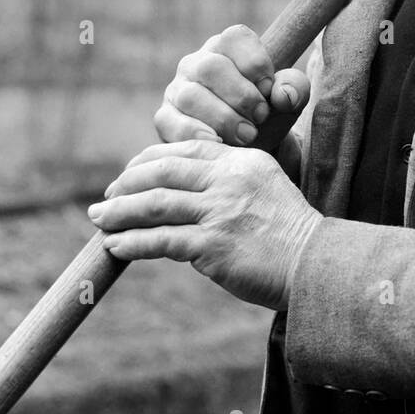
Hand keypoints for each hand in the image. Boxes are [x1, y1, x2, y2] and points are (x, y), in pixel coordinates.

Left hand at [89, 139, 322, 309]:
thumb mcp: (265, 189)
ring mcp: (220, 211)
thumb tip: (184, 191)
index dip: (148, 160)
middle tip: (105, 198)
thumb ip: (231, 182)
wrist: (316, 265)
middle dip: (126, 183)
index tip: (129, 174)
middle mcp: (230, 179)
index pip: (186, 149)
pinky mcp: (213, 244)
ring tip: (98, 220)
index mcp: (243, 160)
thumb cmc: (290, 234)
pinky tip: (116, 246)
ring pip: (155, 203)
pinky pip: (160, 240)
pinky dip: (132, 242)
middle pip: (163, 171)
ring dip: (119, 212)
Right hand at [155, 24, 308, 149]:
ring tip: (247, 135)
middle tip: (261, 117)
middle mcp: (197, 63)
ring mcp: (177, 89)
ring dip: (224, 118)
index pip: (235, 37)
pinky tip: (219, 143)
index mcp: (227, 47)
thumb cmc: (266, 115)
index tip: (269, 90)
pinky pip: (171, 123)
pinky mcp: (165, 117)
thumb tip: (283, 94)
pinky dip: (197, 134)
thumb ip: (295, 89)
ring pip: (191, 96)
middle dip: (241, 96)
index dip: (256, 63)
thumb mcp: (288, 100)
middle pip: (211, 67)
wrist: (245, 151)